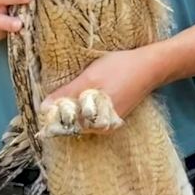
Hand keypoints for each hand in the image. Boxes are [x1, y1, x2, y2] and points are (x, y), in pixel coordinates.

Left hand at [39, 47, 160, 131]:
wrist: (150, 66)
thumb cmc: (120, 69)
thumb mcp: (90, 78)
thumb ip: (67, 94)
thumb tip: (44, 108)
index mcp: (96, 123)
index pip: (65, 127)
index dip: (54, 115)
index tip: (47, 104)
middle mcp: (102, 127)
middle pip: (72, 123)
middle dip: (63, 110)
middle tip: (57, 94)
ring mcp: (108, 121)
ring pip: (81, 118)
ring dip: (73, 106)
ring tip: (71, 90)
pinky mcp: (113, 114)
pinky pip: (91, 114)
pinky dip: (84, 105)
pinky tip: (84, 92)